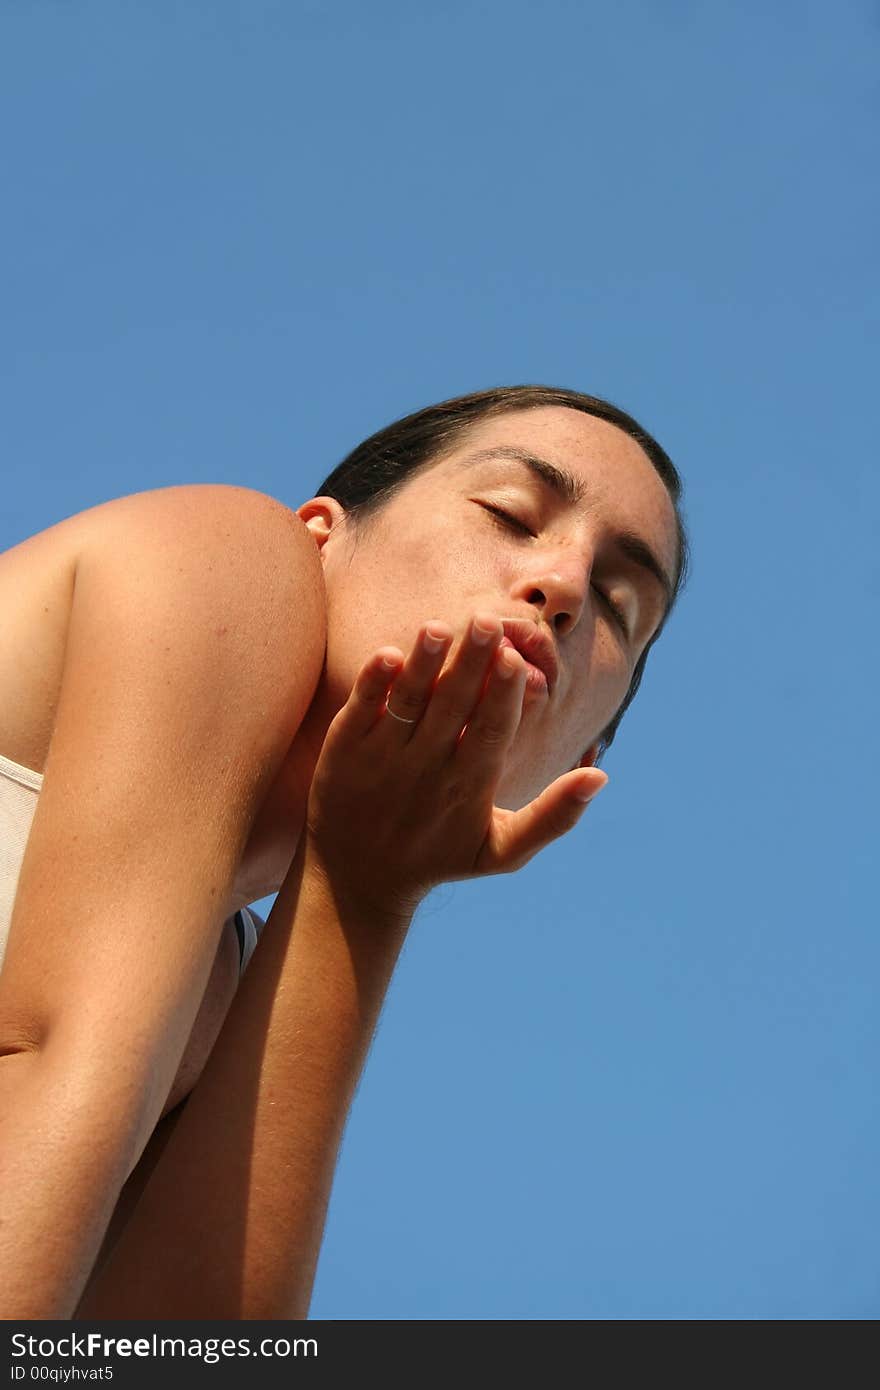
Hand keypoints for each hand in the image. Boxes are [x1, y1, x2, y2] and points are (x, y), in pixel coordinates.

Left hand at [304, 613, 608, 918]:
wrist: (357, 880)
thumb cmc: (440, 859)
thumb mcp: (502, 852)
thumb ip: (554, 817)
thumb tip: (600, 776)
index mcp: (469, 787)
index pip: (492, 731)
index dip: (503, 695)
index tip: (515, 658)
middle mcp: (426, 769)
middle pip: (453, 706)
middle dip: (471, 663)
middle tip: (487, 619)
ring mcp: (383, 758)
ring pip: (408, 702)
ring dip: (423, 664)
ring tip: (438, 627)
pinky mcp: (345, 750)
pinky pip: (361, 709)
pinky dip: (374, 683)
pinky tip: (389, 654)